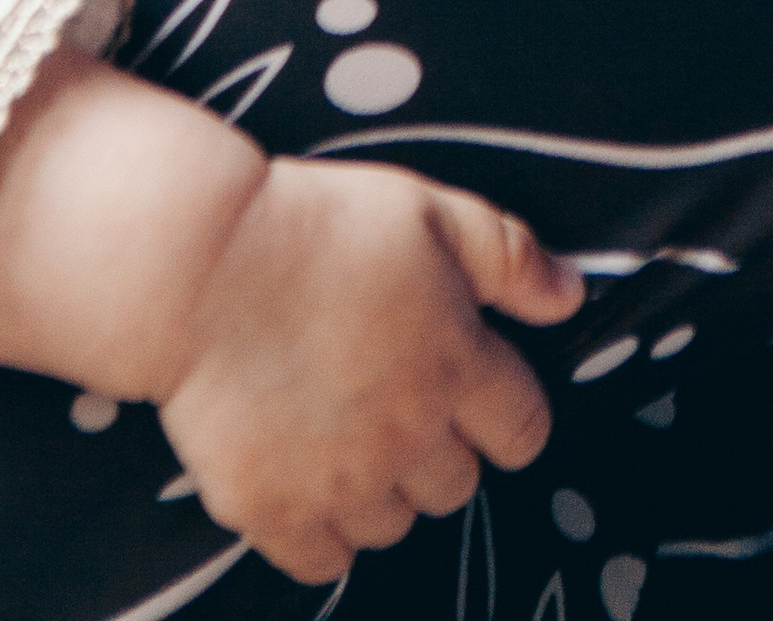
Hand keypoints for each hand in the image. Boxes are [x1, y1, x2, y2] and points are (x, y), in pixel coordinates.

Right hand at [157, 158, 579, 584]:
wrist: (201, 261)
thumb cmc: (317, 226)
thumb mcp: (431, 211)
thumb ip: (511, 256)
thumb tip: (571, 294)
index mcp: (456, 365)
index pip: (524, 432)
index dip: (507, 413)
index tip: (477, 393)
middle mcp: (409, 436)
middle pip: (457, 487)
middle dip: (439, 449)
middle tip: (396, 398)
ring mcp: (340, 482)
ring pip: (394, 526)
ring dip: (381, 490)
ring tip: (344, 429)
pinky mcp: (274, 509)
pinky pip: (324, 562)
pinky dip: (321, 533)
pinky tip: (306, 476)